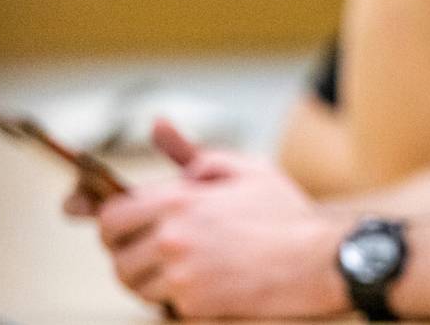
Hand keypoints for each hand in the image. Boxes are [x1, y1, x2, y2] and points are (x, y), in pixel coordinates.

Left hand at [65, 119, 349, 318]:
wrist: (318, 261)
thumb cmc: (284, 214)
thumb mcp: (245, 169)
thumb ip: (194, 153)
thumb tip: (156, 124)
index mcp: (179, 201)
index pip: (111, 216)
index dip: (111, 222)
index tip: (121, 226)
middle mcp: (172, 238)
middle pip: (116, 256)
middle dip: (129, 252)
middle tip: (154, 248)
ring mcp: (180, 275)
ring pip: (135, 283)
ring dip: (149, 278)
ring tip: (181, 266)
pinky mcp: (192, 305)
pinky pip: (162, 304)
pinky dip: (174, 297)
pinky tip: (202, 282)